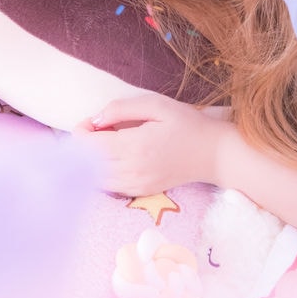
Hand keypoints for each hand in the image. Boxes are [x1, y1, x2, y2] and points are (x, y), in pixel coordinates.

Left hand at [75, 93, 230, 196]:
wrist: (214, 154)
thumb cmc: (187, 124)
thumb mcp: (157, 105)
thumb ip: (121, 108)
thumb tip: (95, 119)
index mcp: (135, 146)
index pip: (89, 145)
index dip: (82, 130)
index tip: (94, 120)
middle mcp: (133, 170)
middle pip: (88, 162)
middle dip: (85, 144)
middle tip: (100, 129)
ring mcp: (137, 185)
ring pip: (96, 178)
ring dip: (93, 161)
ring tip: (109, 143)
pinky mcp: (141, 193)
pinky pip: (110, 187)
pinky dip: (104, 173)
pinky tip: (117, 158)